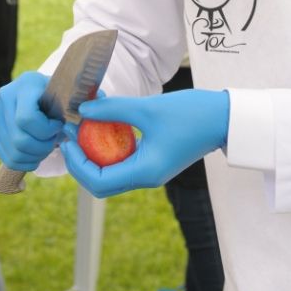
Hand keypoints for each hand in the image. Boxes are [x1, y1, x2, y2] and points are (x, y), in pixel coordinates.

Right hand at [0, 71, 63, 170]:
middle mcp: (4, 97)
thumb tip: (79, 121)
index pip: (27, 119)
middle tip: (54, 141)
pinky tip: (36, 155)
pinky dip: (24, 163)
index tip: (59, 127)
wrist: (39, 92)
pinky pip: (7, 158)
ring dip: (35, 156)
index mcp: (26, 84)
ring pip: (13, 153)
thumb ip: (73, 104)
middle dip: (42, 147)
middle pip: (19, 140)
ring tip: (46, 148)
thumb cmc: (58, 95)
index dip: (46, 130)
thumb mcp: (67, 94)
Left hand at [60, 89, 229, 198]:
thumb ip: (114, 109)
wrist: (224, 117)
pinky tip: (107, 123)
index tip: (66, 140)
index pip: (99, 182)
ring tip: (85, 125)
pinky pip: (125, 159)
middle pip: (102, 180)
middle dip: (82, 159)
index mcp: (145, 172)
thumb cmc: (191, 113)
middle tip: (71, 133)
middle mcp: (147, 177)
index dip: (77, 165)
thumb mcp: (149, 108)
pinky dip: (111, 145)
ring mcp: (152, 170)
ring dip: (95, 151)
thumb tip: (82, 110)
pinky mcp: (156, 160)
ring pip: (112, 170)